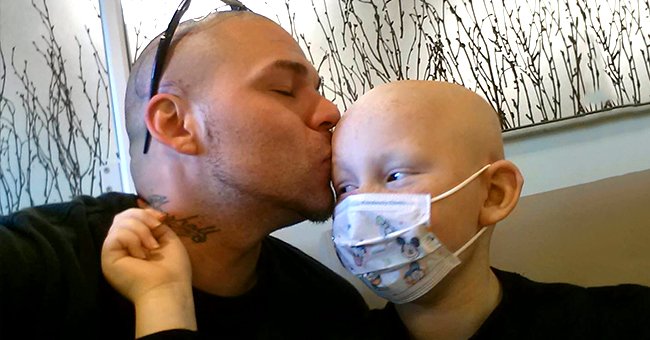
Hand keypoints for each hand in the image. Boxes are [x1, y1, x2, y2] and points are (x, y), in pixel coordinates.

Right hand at [101, 208, 196, 335]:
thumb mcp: (166, 239)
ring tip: (151, 248)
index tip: (161, 218)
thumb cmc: (172, 268)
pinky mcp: (107, 255)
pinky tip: (141, 256)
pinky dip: (134, 240)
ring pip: (120, 222)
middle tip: (157, 229)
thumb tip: (143, 207)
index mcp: (134, 243)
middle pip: (122, 216)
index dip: (144, 212)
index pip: (129, 217)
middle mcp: (121, 246)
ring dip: (142, 231)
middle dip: (142, 217)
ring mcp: (112, 251)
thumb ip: (153, 224)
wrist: (168, 288)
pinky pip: (117, 234)